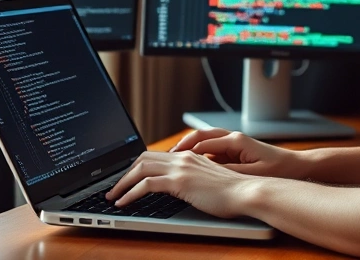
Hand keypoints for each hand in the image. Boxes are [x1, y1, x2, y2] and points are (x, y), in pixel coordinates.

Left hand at [105, 151, 259, 218]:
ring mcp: (180, 168)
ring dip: (122, 183)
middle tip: (115, 187)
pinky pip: (146, 185)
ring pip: (140, 168)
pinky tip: (123, 203)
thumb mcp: (209, 182)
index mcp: (190, 157)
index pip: (156, 155)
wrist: (247, 192)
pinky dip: (130, 193)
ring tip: (113, 196)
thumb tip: (182, 189)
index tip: (127, 177)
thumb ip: (194, 180)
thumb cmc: (233, 193)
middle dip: (125, 173)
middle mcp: (183, 158)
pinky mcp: (179, 181)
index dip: (138, 166)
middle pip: (143, 158)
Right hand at [170, 128, 306, 178]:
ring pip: (204, 141)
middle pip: (200, 136)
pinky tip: (189, 165)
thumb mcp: (252, 174)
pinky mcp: (235, 151)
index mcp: (236, 141)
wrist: (295, 166)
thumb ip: (229, 172)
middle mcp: (233, 138)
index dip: (184, 150)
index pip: (202, 141)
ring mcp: (233, 143)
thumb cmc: (277, 169)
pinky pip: (212, 149)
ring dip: (189, 149)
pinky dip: (199, 154)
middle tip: (166, 156)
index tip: (170, 158)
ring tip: (173, 159)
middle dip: (182, 145)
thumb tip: (207, 172)